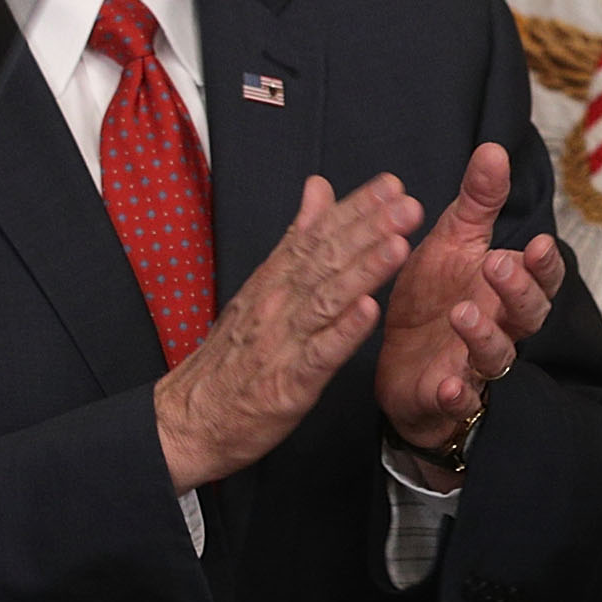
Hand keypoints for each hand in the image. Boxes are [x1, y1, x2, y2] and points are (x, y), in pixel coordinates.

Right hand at [153, 174, 423, 492]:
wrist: (192, 416)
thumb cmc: (236, 352)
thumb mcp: (264, 285)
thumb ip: (297, 236)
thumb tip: (320, 188)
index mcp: (275, 278)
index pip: (318, 234)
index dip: (356, 209)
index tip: (392, 184)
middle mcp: (278, 302)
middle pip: (326, 259)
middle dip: (369, 230)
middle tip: (408, 206)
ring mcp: (283, 341)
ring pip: (327, 299)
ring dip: (363, 271)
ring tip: (397, 245)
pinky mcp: (288, 381)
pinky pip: (319, 353)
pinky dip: (343, 332)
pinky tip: (369, 313)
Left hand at [376, 142, 567, 453]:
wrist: (398, 360)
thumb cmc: (434, 296)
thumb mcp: (452, 242)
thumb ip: (478, 202)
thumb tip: (493, 149)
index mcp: (504, 288)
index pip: (541, 277)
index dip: (544, 265)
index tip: (538, 243)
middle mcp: (500, 327)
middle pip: (529, 316)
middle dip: (518, 292)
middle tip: (496, 266)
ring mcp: (475, 363)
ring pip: (497, 357)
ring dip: (484, 337)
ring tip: (461, 314)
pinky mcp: (447, 395)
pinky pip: (461, 400)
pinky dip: (457, 395)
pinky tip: (448, 385)